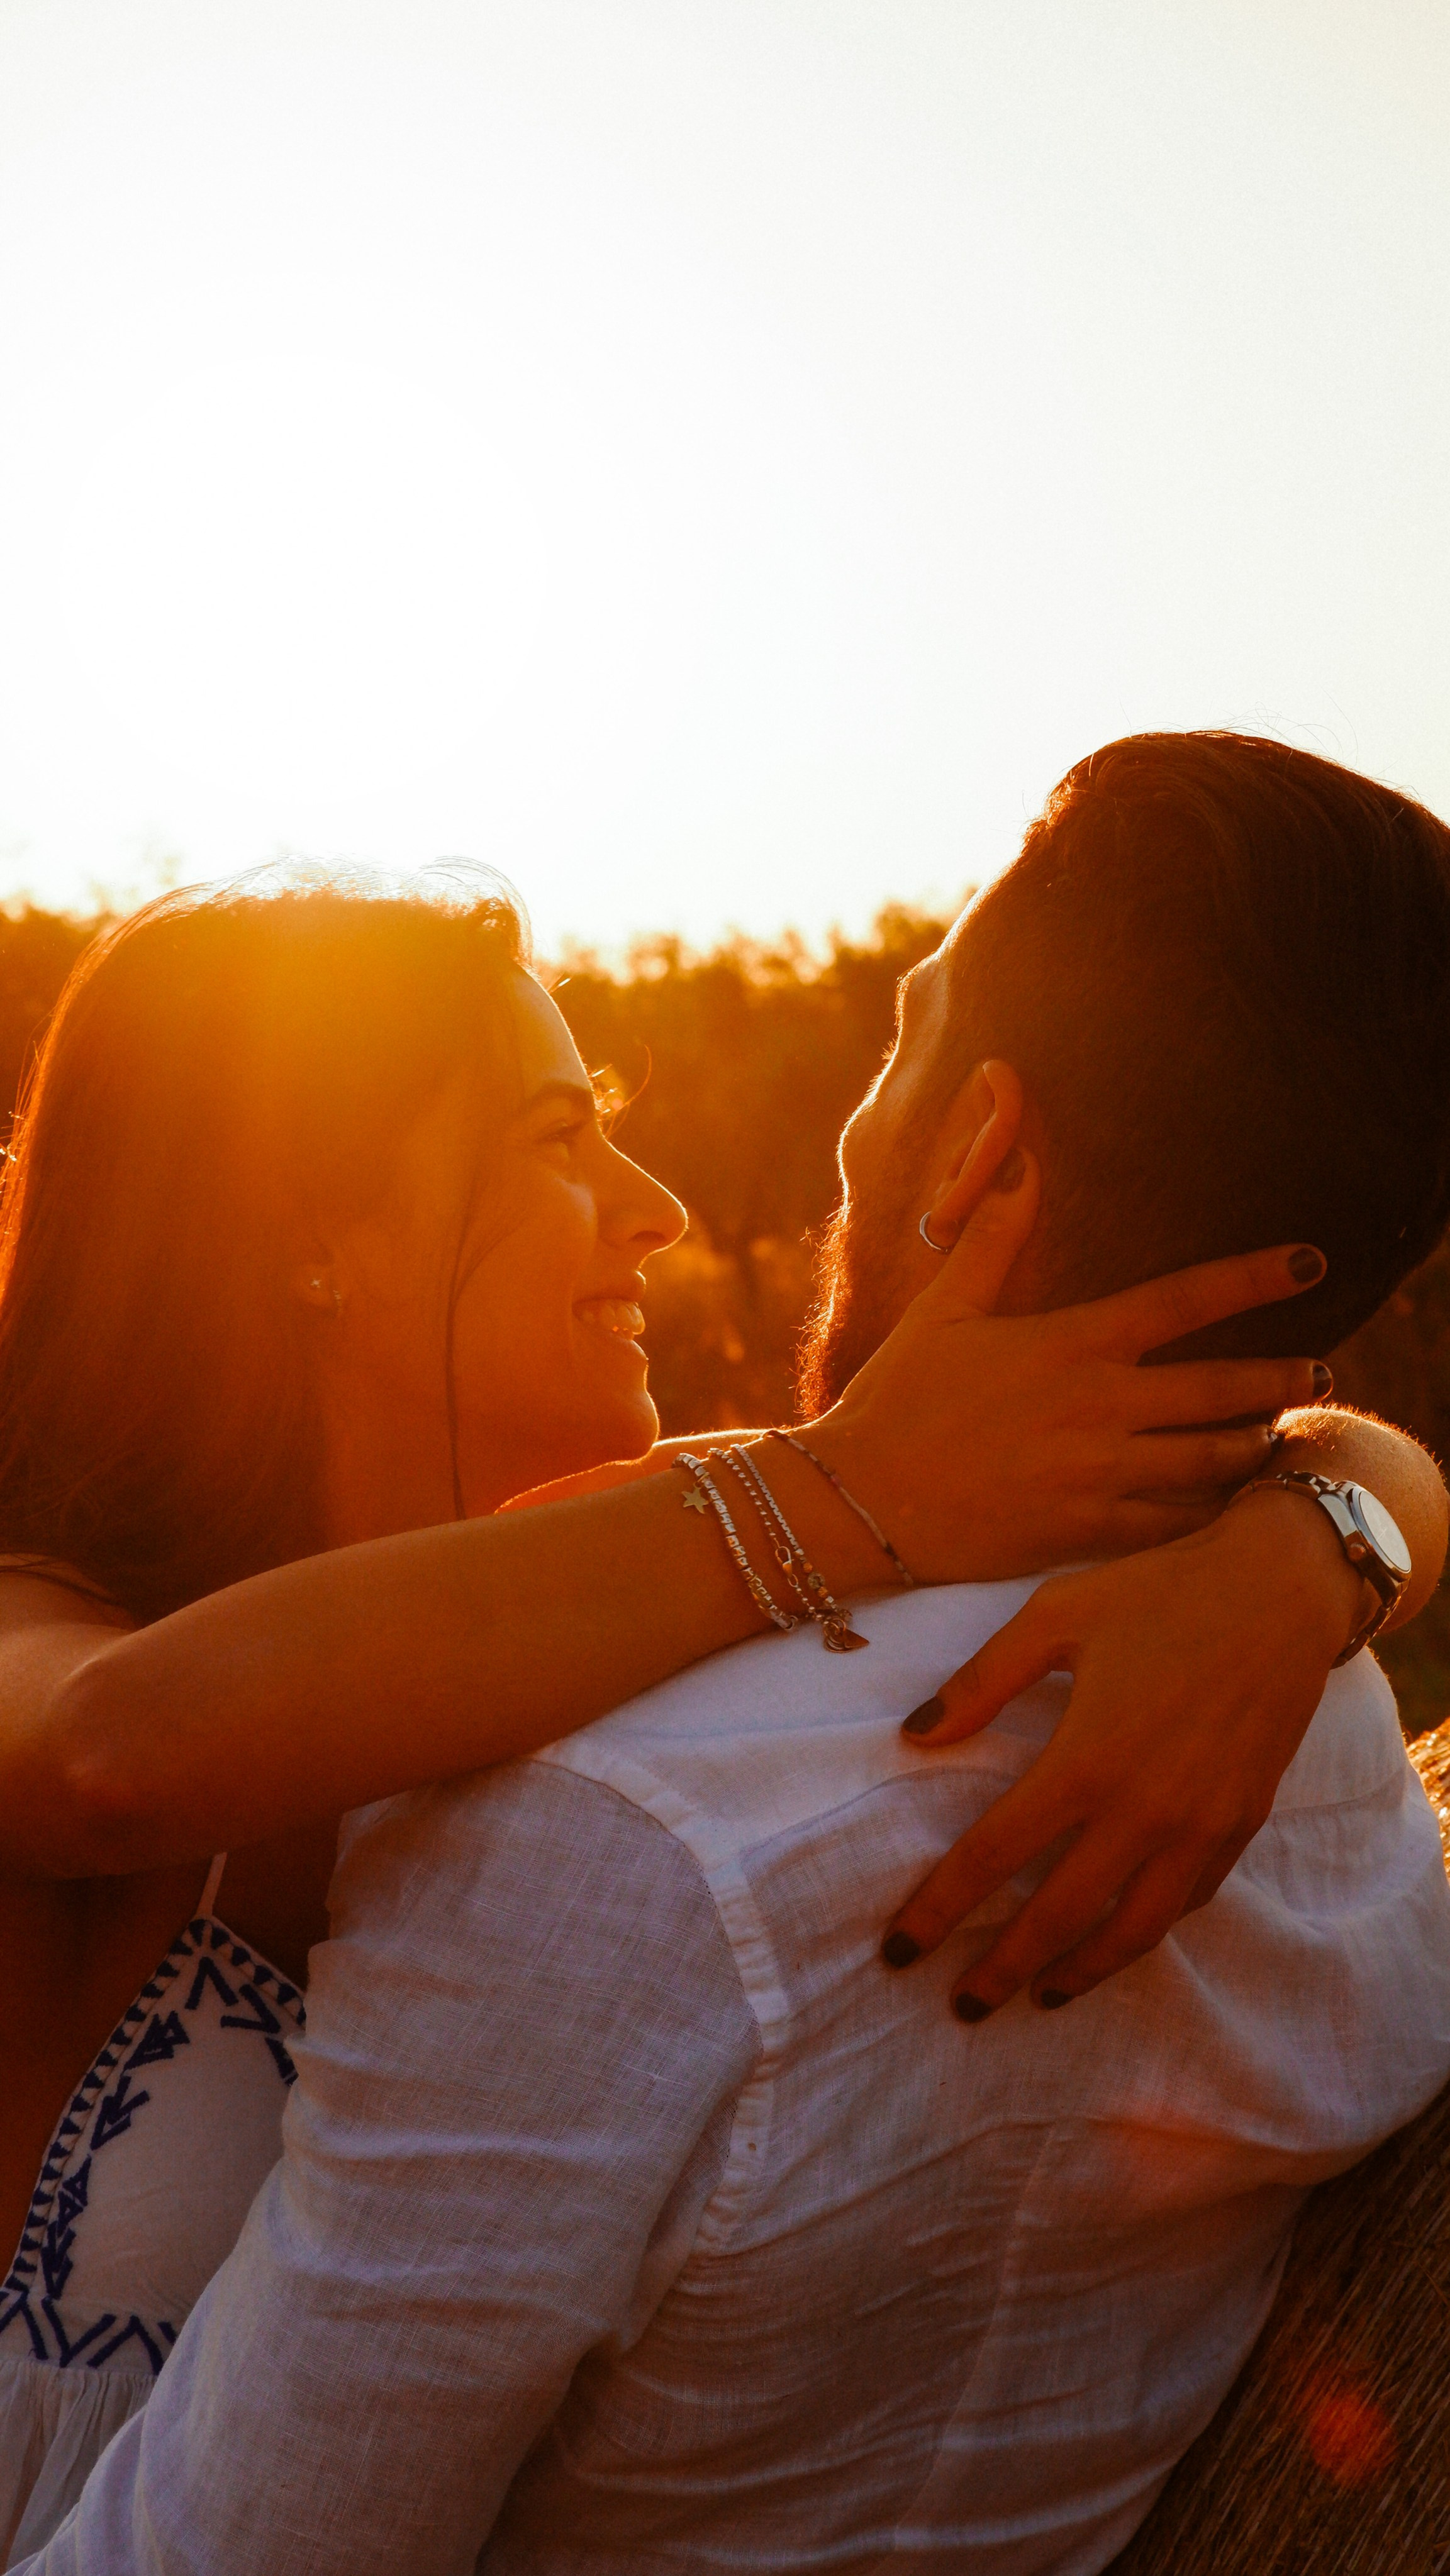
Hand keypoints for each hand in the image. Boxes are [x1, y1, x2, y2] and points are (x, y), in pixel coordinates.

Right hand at [807, 1092, 1328, 1582]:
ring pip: (1209, 1461)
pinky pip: (1173, 1523)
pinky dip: (1211, 1511)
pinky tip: (1230, 1501)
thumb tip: (1020, 1160)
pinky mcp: (1086, 1532)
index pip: (1183, 1299)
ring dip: (1254, 1444)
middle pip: (1220, 1389)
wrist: (859, 1503)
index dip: (1255, 1277)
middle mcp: (1097, 1407)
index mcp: (1070, 1344)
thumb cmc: (897, 1399)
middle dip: (1280, 1378)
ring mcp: (1097, 1475)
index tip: (1310, 1263)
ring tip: (1280, 1434)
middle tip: (1319, 1370)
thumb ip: (994, 1239)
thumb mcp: (943, 1309)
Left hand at [879, 1488, 1364, 2016]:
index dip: (940, 1909)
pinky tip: (1118, 1939)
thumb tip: (915, 1738)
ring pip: (1132, 1930)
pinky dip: (1146, 1932)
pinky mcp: (1242, 1824)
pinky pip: (1188, 1902)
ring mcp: (1200, 1827)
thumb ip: (980, 1683)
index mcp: (1086, 1761)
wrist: (1280, 1592)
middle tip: (962, 2006)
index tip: (900, 1950)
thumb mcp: (1054, 1616)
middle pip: (1057, 1917)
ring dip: (1079, 1971)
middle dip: (1002, 1969)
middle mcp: (1144, 1811)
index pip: (993, 1857)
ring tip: (1039, 1996)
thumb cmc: (1158, 1594)